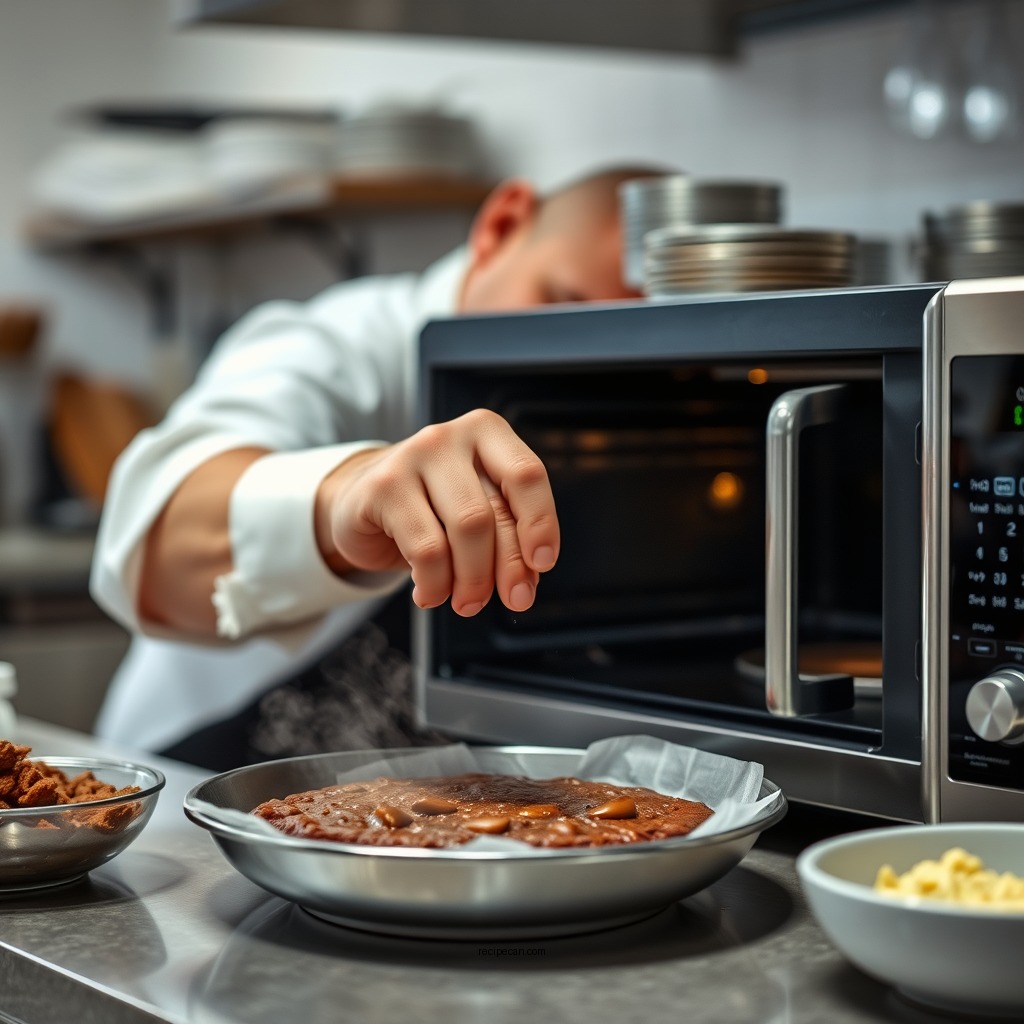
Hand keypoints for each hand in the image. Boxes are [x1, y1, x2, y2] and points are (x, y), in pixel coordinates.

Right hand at [315, 409, 558, 614]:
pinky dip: (435, 585)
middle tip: (513, 600)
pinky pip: (426, 550)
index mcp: (487, 431)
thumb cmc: (434, 505)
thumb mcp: (479, 509)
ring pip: (465, 529)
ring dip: (473, 581)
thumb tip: (525, 580)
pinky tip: (430, 593)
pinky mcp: (382, 488)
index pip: (526, 475)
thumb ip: (508, 535)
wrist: (364, 500)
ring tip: (467, 602)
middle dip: (508, 567)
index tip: (543, 563)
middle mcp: (449, 436)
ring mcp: (411, 457)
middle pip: (493, 512)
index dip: (541, 523)